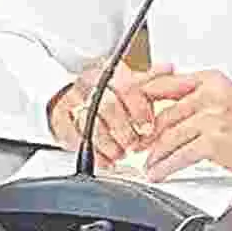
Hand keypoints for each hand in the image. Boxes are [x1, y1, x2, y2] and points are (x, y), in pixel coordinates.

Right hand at [47, 61, 173, 166]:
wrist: (70, 94)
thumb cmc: (108, 92)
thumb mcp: (132, 82)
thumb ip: (153, 80)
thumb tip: (171, 69)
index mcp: (109, 73)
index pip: (126, 87)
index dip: (139, 109)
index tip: (148, 127)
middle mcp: (89, 86)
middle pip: (106, 108)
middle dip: (124, 130)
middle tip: (135, 144)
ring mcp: (72, 103)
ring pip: (89, 125)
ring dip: (109, 144)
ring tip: (122, 153)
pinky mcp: (60, 122)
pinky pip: (74, 140)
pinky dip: (93, 155)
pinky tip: (107, 161)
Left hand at [139, 70, 231, 180]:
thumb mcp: (225, 95)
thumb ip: (196, 93)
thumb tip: (163, 98)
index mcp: (211, 79)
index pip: (164, 84)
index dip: (143, 100)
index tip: (132, 112)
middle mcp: (210, 95)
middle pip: (164, 114)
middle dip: (148, 135)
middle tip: (140, 145)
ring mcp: (212, 118)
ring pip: (169, 136)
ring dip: (155, 154)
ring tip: (149, 163)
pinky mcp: (214, 141)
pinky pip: (180, 155)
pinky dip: (165, 167)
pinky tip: (160, 172)